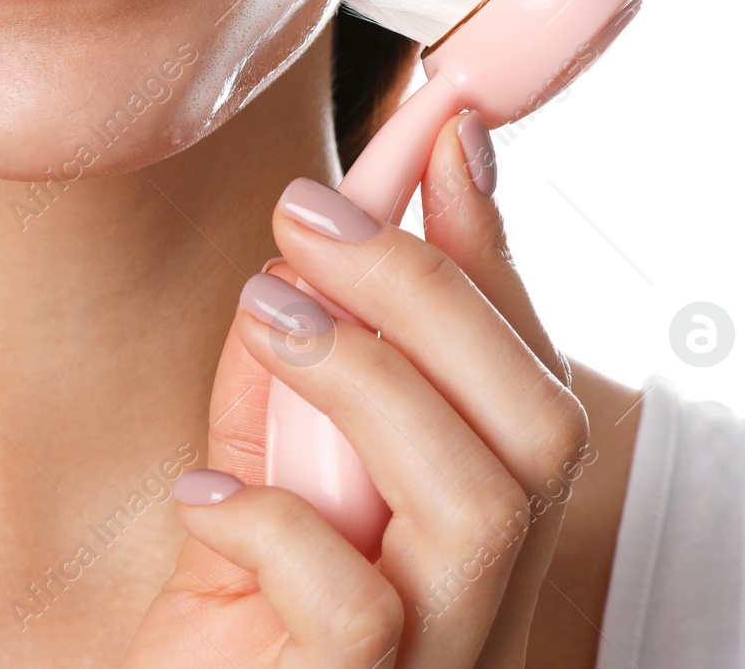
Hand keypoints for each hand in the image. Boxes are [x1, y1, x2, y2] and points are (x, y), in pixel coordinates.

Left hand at [123, 112, 590, 667]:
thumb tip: (323, 231)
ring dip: (368, 377)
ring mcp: (442, 659)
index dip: (494, 247)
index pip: (531, 376)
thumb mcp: (265, 464)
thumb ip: (302, 365)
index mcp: (483, 528)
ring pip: (478, 507)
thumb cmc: (228, 605)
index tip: (445, 128)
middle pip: (542, 430)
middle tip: (308, 216)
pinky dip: (275, 526)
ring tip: (265, 311)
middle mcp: (492, 597)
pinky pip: (356, 614)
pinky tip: (203, 498)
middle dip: (429, 292)